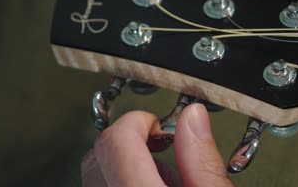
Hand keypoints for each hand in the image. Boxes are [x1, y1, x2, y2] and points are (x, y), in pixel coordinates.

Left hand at [81, 103, 232, 186]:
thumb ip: (203, 160)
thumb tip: (193, 117)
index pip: (116, 142)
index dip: (137, 122)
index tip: (156, 123)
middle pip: (98, 154)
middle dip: (129, 141)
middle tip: (161, 145)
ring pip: (94, 172)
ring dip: (125, 163)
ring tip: (163, 176)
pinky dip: (119, 180)